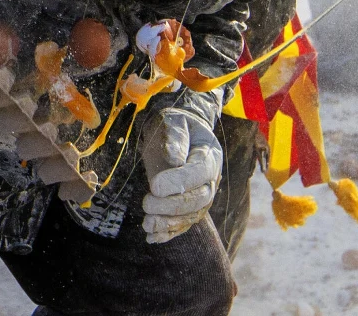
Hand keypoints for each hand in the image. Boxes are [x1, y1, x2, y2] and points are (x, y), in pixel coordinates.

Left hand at [141, 108, 221, 243]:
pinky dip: (168, 233)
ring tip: (147, 223)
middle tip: (146, 203)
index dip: (180, 181)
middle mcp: (211, 179)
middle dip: (173, 205)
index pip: (200, 172)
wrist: (178, 134)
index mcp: (210, 155)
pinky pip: (183, 225)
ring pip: (192, 216)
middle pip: (199, 199)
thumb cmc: (175, 125)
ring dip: (169, 223)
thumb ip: (175, 137)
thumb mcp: (173, 121)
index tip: (155, 185)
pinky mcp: (190, 208)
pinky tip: (152, 237)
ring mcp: (203, 196)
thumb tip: (175, 159)